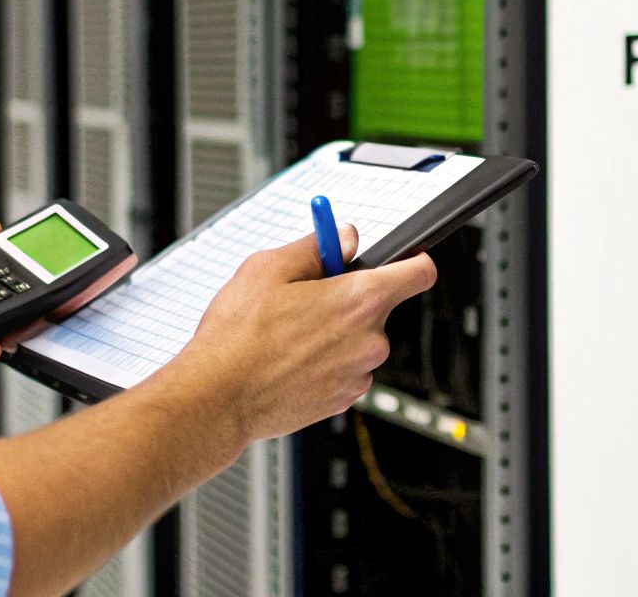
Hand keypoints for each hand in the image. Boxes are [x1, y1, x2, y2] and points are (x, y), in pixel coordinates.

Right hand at [176, 224, 436, 442]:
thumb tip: (344, 237)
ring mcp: (359, 374)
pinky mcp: (343, 400)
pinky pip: (345, 370)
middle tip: (307, 297)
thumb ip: (316, 247)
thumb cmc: (238, 336)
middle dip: (349, 299)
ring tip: (288, 334)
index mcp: (360, 300)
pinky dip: (325, 362)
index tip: (402, 258)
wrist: (217, 398)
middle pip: (379, 307)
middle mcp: (370, 340)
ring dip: (335, 333)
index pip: (420, 272)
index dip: (412, 260)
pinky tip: (289, 360)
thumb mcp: (269, 268)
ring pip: (359, 340)